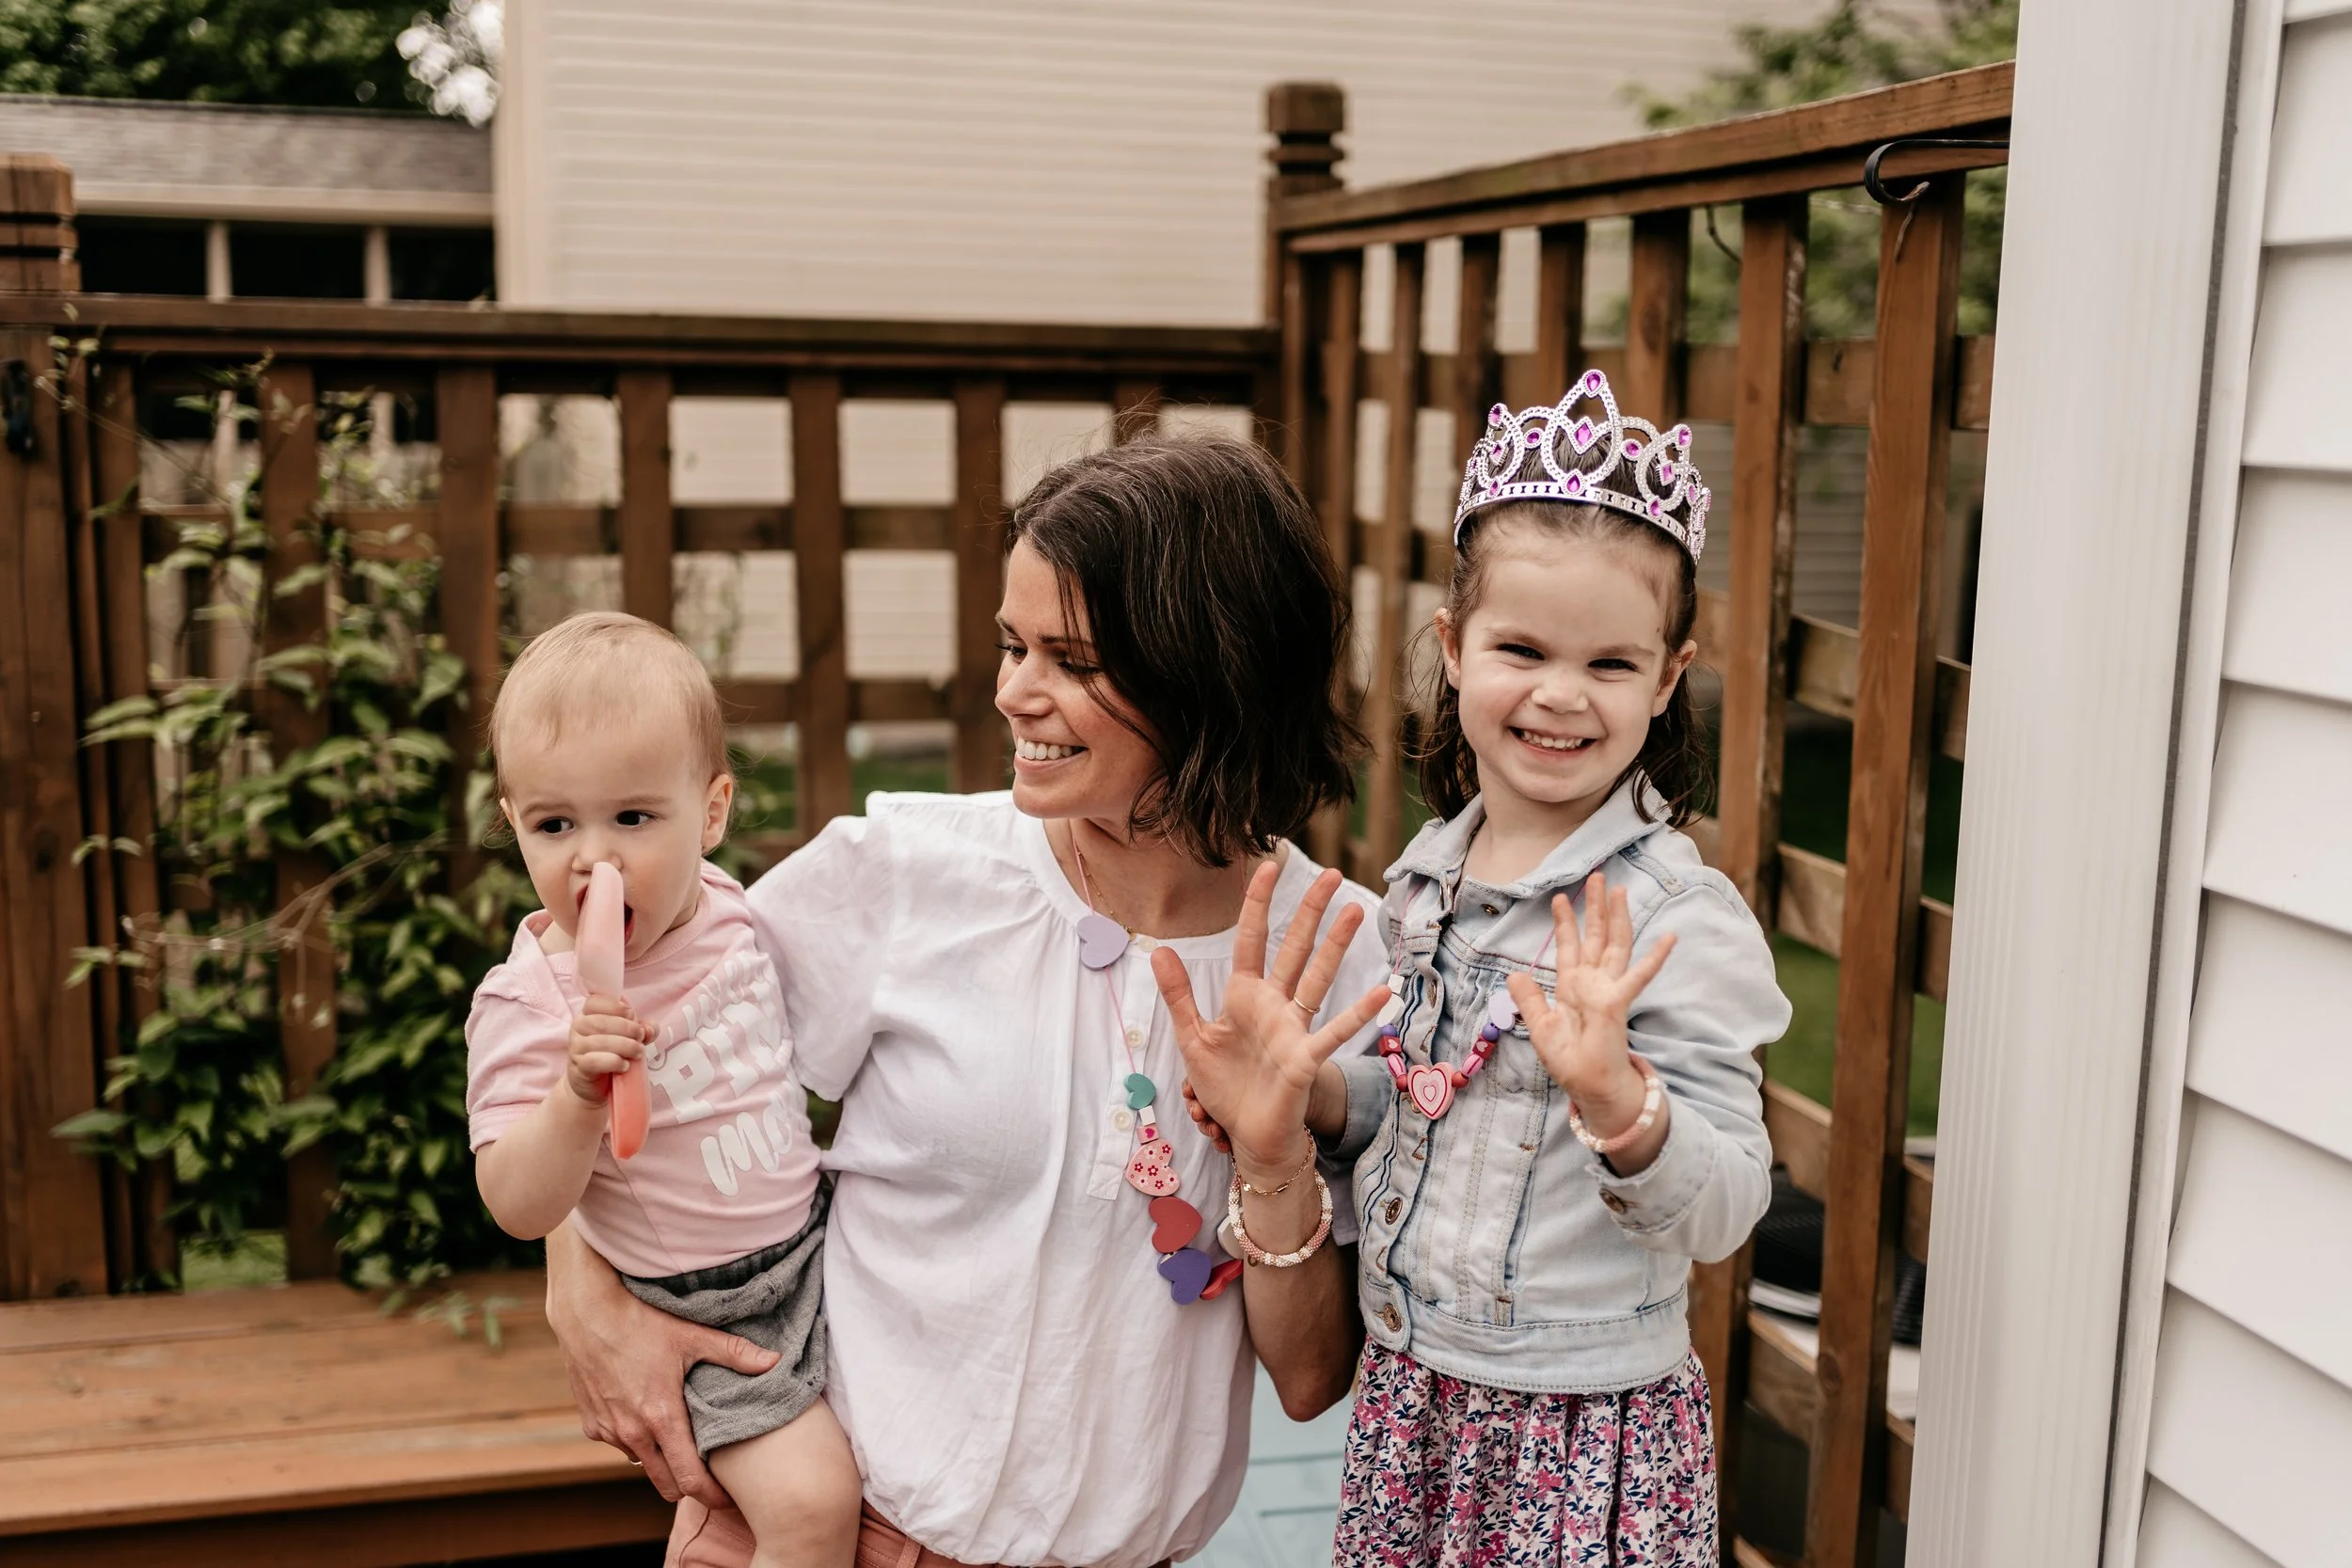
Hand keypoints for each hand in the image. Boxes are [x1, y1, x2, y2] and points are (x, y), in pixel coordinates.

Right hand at [543, 1222, 779, 1505]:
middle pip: (665, 1484)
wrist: (585, 1311)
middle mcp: (631, 1433)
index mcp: (661, 1418)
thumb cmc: (640, 1320)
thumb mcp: (691, 1335)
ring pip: (641, 1463)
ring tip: (679, 1438)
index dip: (711, 1495)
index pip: (689, 1480)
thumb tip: (775, 1361)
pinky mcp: (590, 1424)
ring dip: (660, 1458)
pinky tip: (646, 1414)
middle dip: (687, 1485)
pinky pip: (619, 1443)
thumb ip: (734, 1354)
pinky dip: (635, 1439)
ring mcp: (608, 1431)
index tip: (728, 1498)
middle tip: (708, 1475)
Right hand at [568, 993, 645, 1107]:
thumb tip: (650, 1029)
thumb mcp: (630, 1037)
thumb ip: (642, 1028)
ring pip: (600, 1041)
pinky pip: (595, 1061)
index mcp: (588, 1014)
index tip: (632, 1015)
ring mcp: (576, 1047)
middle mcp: (578, 1027)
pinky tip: (625, 1066)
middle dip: (627, 1028)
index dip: (615, 1006)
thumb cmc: (612, 1053)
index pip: (594, 1001)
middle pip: (601, 1022)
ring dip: (625, 1046)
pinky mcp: (579, 1067)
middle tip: (641, 1037)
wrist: (595, 1085)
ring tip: (639, 1052)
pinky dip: (614, 1062)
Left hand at [1151, 863, 1386, 1176]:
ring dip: (1337, 945)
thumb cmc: (1225, 1087)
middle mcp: (1274, 1005)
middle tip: (1331, 874)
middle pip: (1295, 947)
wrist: (1245, 1134)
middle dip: (1312, 911)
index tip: (1266, 866)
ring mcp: (1293, 1029)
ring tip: (1356, 910)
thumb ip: (1178, 994)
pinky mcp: (1304, 1058)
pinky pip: (1333, 1031)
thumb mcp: (1193, 1037)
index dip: (1258, 903)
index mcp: (1244, 996)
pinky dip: (1357, 1013)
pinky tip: (1382, 991)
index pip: (1252, 939)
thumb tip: (1159, 949)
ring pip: (1318, 977)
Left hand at [1506, 872, 1676, 1127]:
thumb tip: (1515, 973)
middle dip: (1595, 907)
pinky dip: (1655, 957)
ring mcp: (1608, 989)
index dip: (1565, 923)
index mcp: (1571, 987)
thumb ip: (1529, 999)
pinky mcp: (1618, 1001)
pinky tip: (1669, 937)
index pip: (1569, 947)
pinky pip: (1639, 976)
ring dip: (1618, 917)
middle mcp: (1592, 983)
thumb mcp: (1539, 1027)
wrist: (1589, 1086)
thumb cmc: (1569, 1061)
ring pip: (1615, 944)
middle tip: (1597, 876)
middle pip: (1596, 937)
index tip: (1559, 898)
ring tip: (1619, 889)